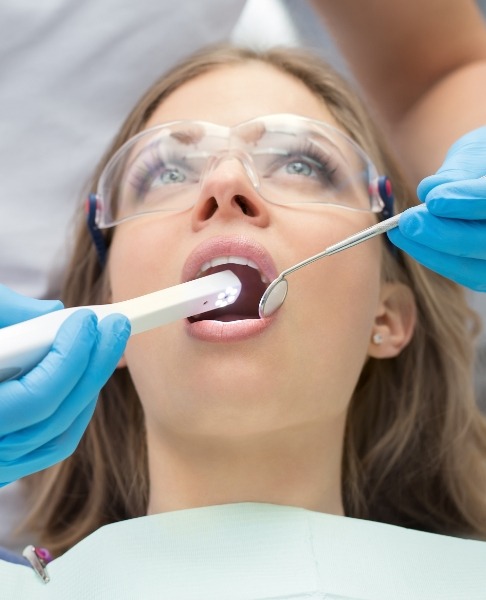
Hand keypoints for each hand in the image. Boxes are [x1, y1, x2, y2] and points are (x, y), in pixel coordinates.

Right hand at [0, 285, 129, 485]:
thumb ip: (3, 312)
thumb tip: (55, 312)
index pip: (35, 398)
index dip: (68, 359)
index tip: (86, 321)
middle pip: (55, 417)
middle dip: (91, 367)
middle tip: (114, 326)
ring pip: (58, 437)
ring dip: (87, 388)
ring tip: (101, 346)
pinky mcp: (0, 462)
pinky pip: (47, 445)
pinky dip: (71, 410)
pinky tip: (81, 375)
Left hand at [387, 126, 485, 291]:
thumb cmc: (484, 161)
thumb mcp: (476, 154)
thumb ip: (458, 172)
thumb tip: (428, 191)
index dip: (467, 202)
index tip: (434, 200)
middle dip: (443, 234)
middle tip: (408, 220)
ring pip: (476, 269)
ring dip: (432, 251)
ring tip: (400, 230)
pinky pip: (467, 274)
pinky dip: (436, 259)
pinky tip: (410, 241)